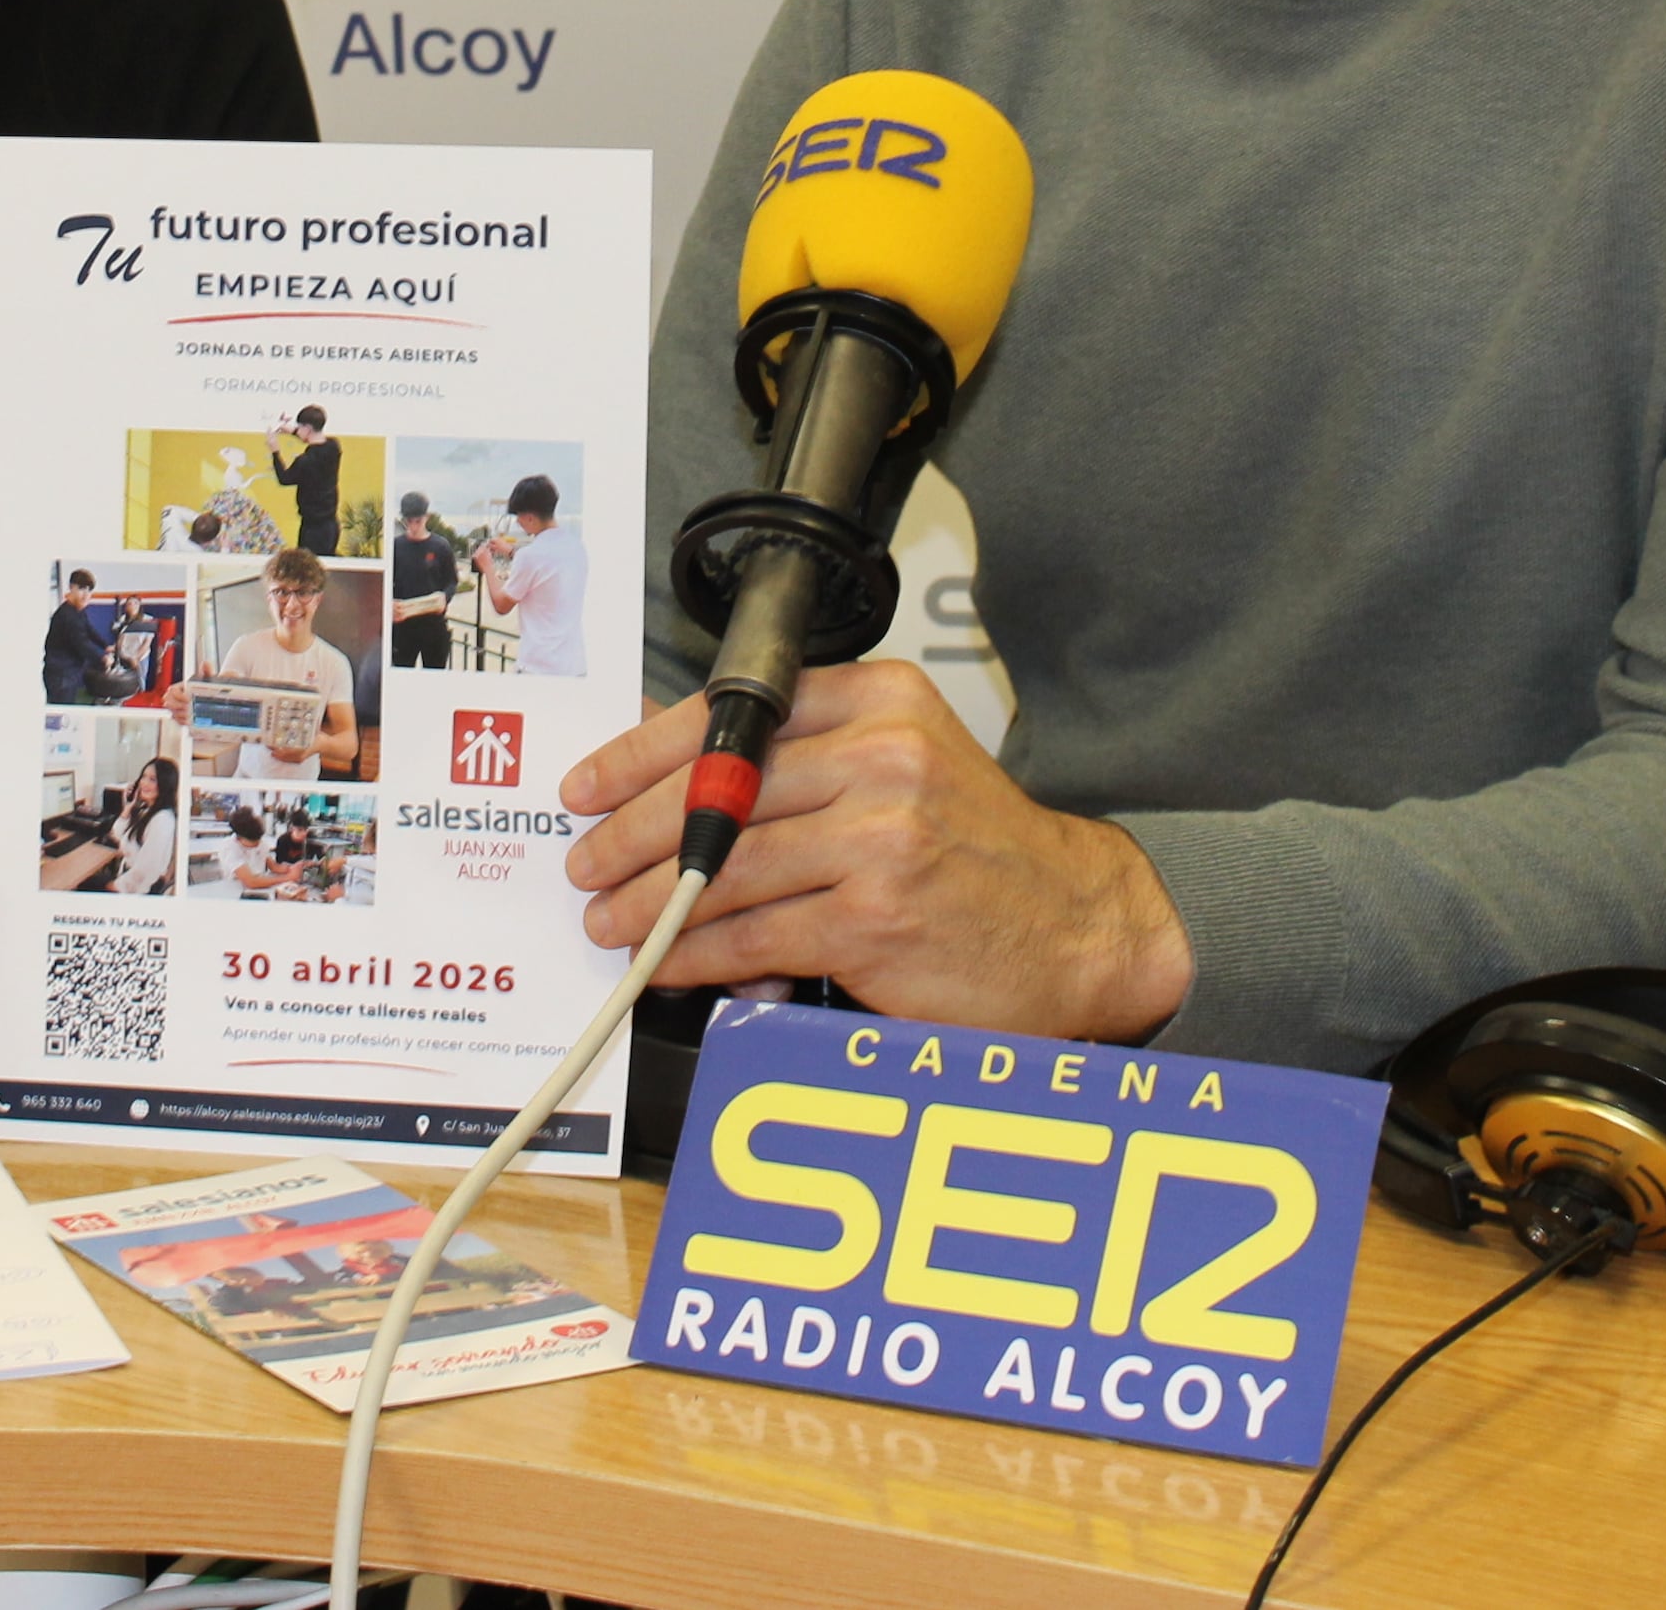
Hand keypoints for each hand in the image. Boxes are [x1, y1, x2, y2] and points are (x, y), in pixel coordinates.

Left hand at [557, 662, 1194, 1039]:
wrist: (1080, 927)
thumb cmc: (981, 853)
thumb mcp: (904, 764)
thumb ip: (802, 755)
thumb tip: (669, 759)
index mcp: (881, 702)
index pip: (730, 714)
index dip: (642, 752)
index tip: (591, 783)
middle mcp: (882, 758)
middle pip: (715, 788)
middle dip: (629, 832)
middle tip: (584, 859)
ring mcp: (881, 838)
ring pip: (725, 866)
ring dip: (649, 902)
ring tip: (611, 921)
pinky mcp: (876, 919)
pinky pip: (754, 934)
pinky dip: (699, 953)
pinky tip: (671, 962)